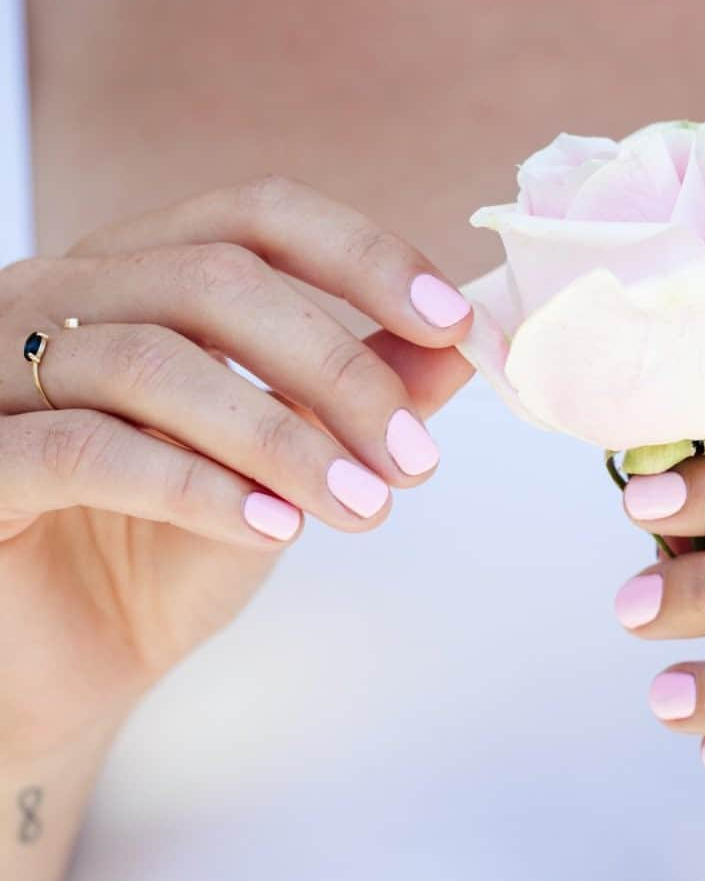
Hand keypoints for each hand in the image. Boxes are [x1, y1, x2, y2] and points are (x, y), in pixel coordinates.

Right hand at [0, 176, 473, 755]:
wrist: (67, 662)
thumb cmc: (170, 551)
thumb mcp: (286, 463)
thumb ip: (363, 394)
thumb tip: (467, 344)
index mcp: (142, 276)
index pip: (258, 217)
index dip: (364, 256)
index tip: (454, 323)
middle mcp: (62, 299)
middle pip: (216, 281)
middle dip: (340, 369)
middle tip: (414, 457)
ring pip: (152, 361)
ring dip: (283, 438)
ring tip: (364, 507)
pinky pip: (84, 449)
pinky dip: (197, 486)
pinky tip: (274, 529)